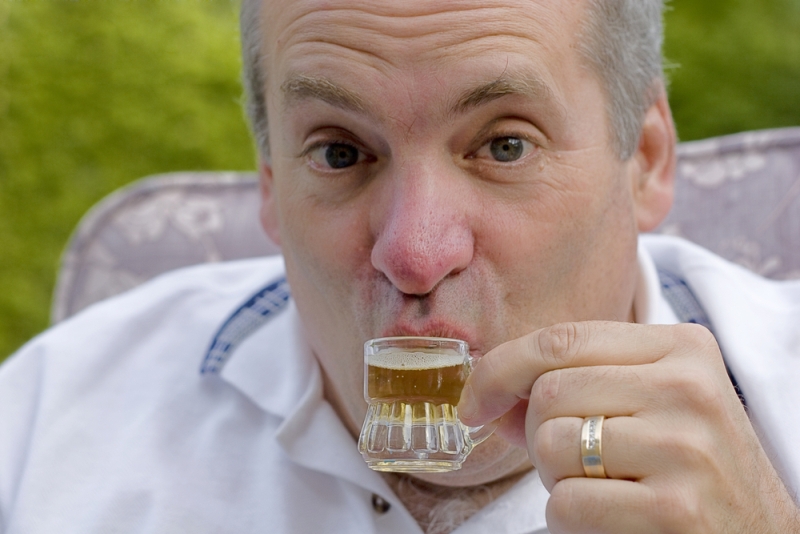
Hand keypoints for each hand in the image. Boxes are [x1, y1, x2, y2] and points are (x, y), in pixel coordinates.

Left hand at [458, 321, 799, 532]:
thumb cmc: (692, 469)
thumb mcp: (653, 404)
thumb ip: (580, 386)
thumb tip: (490, 395)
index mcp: (682, 348)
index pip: (562, 339)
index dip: (500, 369)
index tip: (474, 402)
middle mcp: (688, 387)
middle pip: (548, 392)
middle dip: (535, 433)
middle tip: (567, 462)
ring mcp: (685, 447)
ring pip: (551, 444)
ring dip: (554, 478)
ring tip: (599, 487)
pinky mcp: (674, 509)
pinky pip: (567, 503)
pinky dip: (568, 518)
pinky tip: (611, 518)